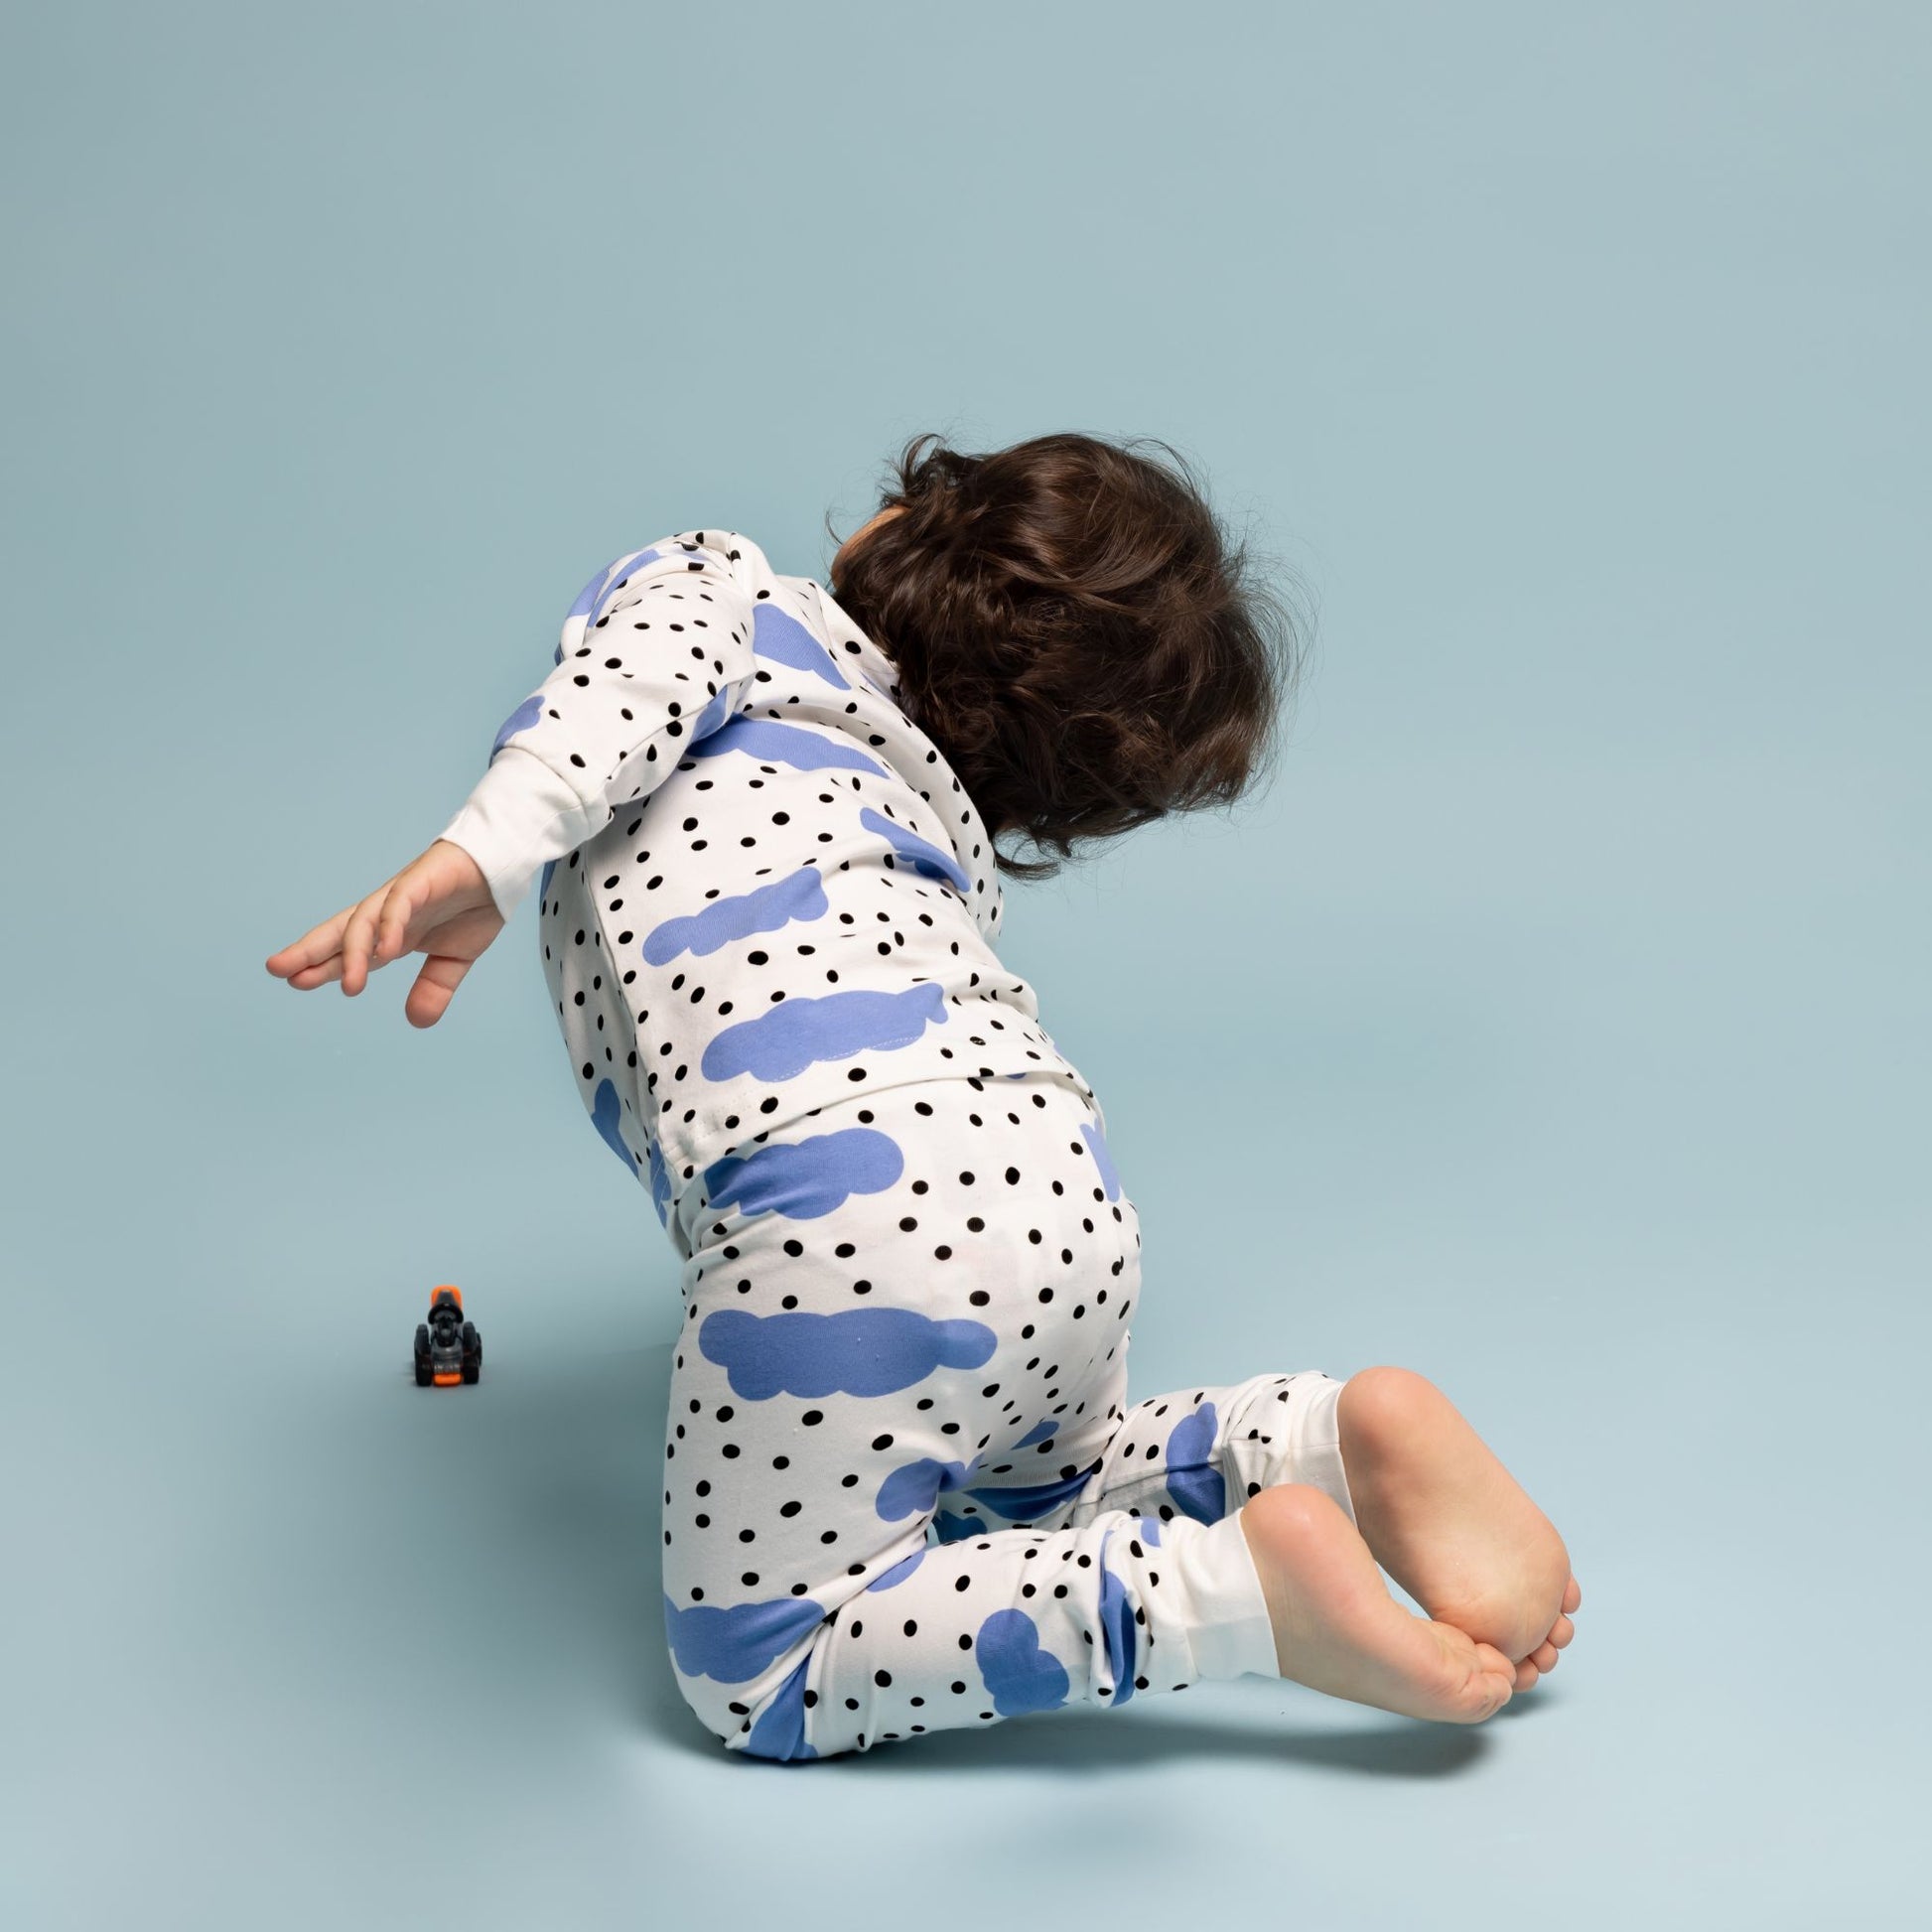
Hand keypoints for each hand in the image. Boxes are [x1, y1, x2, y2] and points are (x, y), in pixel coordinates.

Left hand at [265, 839, 504, 1028]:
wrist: (502, 869)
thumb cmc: (474, 906)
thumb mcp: (455, 959)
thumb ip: (433, 988)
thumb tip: (415, 1021)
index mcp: (392, 932)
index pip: (349, 952)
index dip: (322, 966)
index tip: (293, 981)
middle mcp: (388, 913)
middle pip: (341, 932)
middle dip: (309, 950)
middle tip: (277, 969)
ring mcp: (402, 896)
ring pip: (366, 922)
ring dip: (354, 953)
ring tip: (349, 985)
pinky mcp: (422, 880)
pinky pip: (400, 904)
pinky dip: (390, 926)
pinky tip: (385, 951)